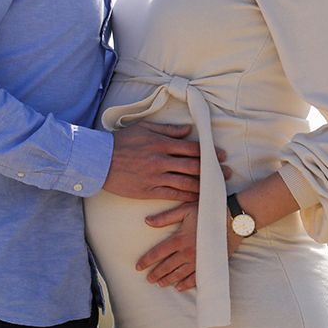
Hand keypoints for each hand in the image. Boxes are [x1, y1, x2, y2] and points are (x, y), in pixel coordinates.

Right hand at [101, 121, 229, 200]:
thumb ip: (168, 130)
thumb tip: (188, 130)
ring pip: (186, 182)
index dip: (209, 153)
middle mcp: (161, 160)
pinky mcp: (149, 190)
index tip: (222, 156)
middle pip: (193, 165)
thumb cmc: (121, 142)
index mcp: (162, 143)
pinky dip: (187, 196)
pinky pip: (173, 194)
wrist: (99, 160)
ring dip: (204, 185)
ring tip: (217, 188)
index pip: (192, 148)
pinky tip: (198, 198)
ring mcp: (156, 177)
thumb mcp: (144, 128)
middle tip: (227, 173)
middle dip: (212, 170)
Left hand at [136, 202, 243, 290]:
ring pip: (179, 274)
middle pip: (167, 266)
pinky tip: (180, 287)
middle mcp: (187, 252)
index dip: (146, 261)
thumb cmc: (208, 211)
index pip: (158, 253)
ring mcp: (198, 260)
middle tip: (148, 279)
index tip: (138, 267)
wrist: (233, 219)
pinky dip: (186, 284)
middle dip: (156, 273)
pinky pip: (195, 278)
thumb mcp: (185, 210)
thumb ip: (165, 217)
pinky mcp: (209, 264)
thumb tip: (147, 221)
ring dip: (168, 280)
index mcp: (179, 239)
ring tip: (160, 284)